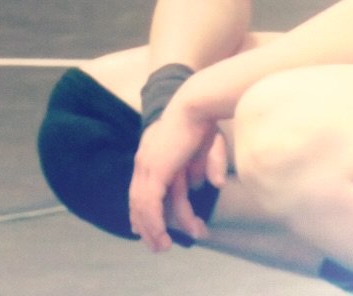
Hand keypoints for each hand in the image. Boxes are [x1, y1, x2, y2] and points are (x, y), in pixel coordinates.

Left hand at [127, 107, 222, 251]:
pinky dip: (155, 223)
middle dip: (148, 226)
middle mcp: (145, 161)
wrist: (196, 105)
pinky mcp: (155, 171)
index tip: (144, 229)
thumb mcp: (208, 150)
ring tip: (164, 248)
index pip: (143, 188)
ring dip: (153, 230)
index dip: (143, 209)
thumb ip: (208, 167)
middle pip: (140, 200)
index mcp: (154, 155)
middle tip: (159, 246)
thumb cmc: (204, 122)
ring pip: (144, 206)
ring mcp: (147, 166)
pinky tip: (161, 236)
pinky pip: (151, 204)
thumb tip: (212, 185)